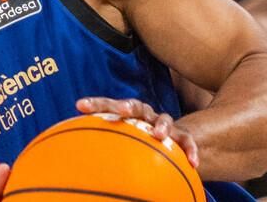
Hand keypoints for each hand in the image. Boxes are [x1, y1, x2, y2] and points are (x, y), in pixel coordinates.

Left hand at [75, 97, 199, 169]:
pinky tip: (193, 163)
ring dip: (162, 125)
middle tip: (124, 110)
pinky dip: (191, 150)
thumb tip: (73, 159)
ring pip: (164, 119)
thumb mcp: (120, 142)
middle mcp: (144, 115)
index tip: (79, 105)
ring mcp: (163, 124)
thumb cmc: (135, 142)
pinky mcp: (180, 137)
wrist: (166, 142)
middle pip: (136, 106)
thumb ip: (102, 146)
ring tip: (159, 135)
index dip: (96, 104)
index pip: (108, 105)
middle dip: (128, 107)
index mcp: (126, 114)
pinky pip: (187, 141)